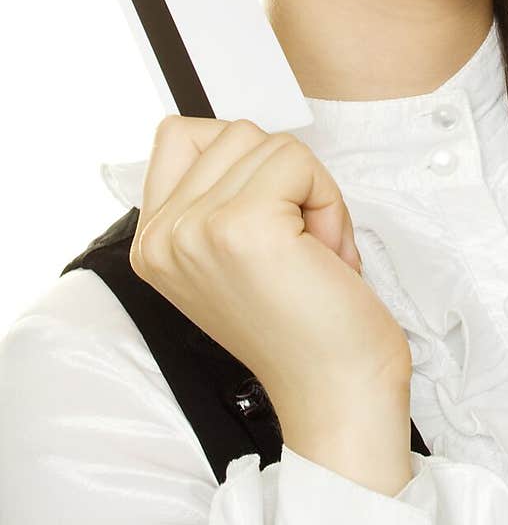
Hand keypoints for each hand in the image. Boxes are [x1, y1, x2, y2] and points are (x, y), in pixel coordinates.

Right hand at [129, 116, 412, 408]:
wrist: (338, 390)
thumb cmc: (305, 326)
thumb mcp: (232, 254)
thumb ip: (216, 197)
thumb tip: (243, 141)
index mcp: (152, 244)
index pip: (180, 135)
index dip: (243, 163)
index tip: (268, 224)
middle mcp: (162, 237)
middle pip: (233, 133)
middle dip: (285, 179)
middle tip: (300, 247)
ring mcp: (196, 229)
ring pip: (269, 144)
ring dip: (311, 191)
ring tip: (312, 253)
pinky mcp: (242, 225)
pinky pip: (298, 160)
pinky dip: (328, 199)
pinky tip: (325, 254)